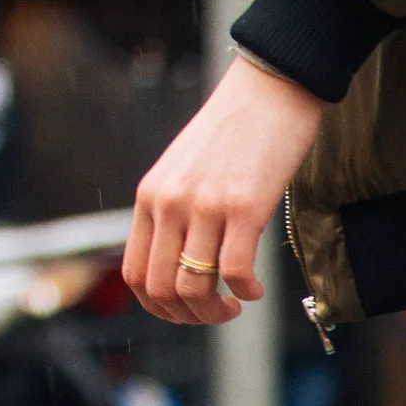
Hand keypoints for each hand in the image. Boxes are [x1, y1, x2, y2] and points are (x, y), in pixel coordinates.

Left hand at [126, 55, 328, 324]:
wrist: (270, 88)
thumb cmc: (235, 131)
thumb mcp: (186, 170)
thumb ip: (176, 209)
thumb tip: (181, 257)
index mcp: (151, 197)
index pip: (136, 275)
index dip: (160, 308)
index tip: (190, 309)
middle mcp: (169, 203)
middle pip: (162, 290)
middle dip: (190, 317)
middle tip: (219, 312)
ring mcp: (204, 205)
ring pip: (194, 288)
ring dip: (217, 311)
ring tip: (237, 302)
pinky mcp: (244, 206)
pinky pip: (235, 271)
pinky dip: (247, 292)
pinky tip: (259, 289)